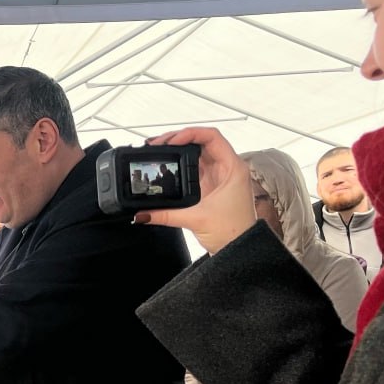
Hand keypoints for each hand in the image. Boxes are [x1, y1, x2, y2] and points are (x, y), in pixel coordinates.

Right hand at [135, 127, 256, 254]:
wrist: (240, 250)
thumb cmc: (233, 232)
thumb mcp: (196, 219)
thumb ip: (166, 214)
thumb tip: (143, 213)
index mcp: (233, 168)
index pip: (211, 137)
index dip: (190, 133)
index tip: (171, 141)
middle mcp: (226, 168)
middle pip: (200, 142)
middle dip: (178, 139)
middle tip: (157, 144)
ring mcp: (217, 176)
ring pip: (195, 153)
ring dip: (177, 150)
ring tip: (158, 150)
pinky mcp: (209, 186)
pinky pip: (192, 167)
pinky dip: (178, 164)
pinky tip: (166, 165)